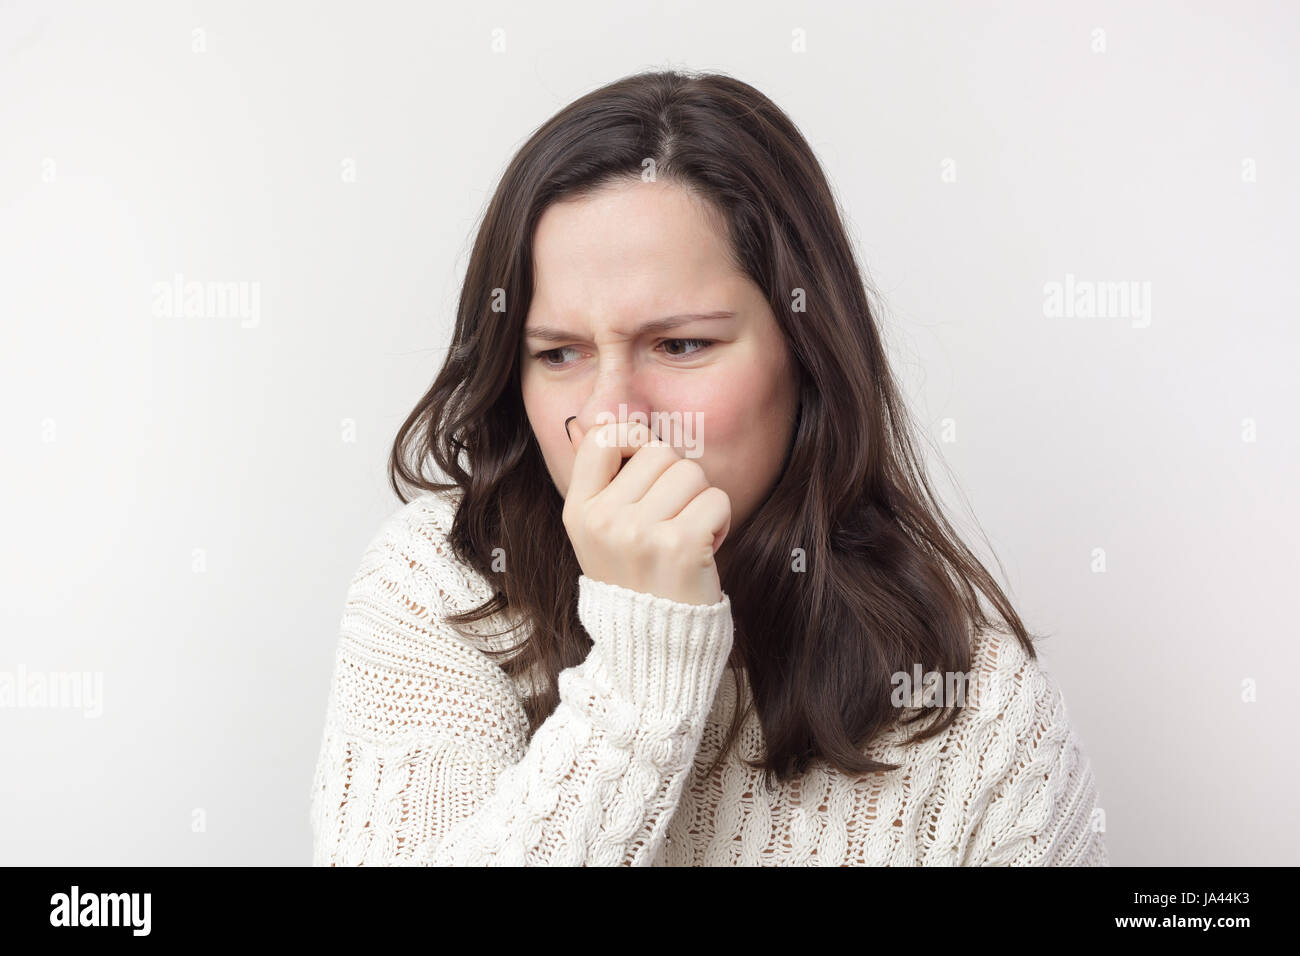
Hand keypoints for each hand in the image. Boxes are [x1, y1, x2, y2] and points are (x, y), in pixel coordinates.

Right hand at [563, 419, 730, 605]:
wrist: (654, 647)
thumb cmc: (634, 580)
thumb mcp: (597, 534)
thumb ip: (598, 481)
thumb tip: (586, 420)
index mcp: (579, 512)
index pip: (603, 437)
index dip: (633, 439)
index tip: (647, 466)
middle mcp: (604, 521)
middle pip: (659, 452)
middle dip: (676, 479)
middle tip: (672, 517)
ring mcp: (640, 534)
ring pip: (691, 472)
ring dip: (701, 500)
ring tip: (686, 535)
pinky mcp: (680, 547)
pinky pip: (717, 499)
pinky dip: (720, 521)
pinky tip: (704, 548)